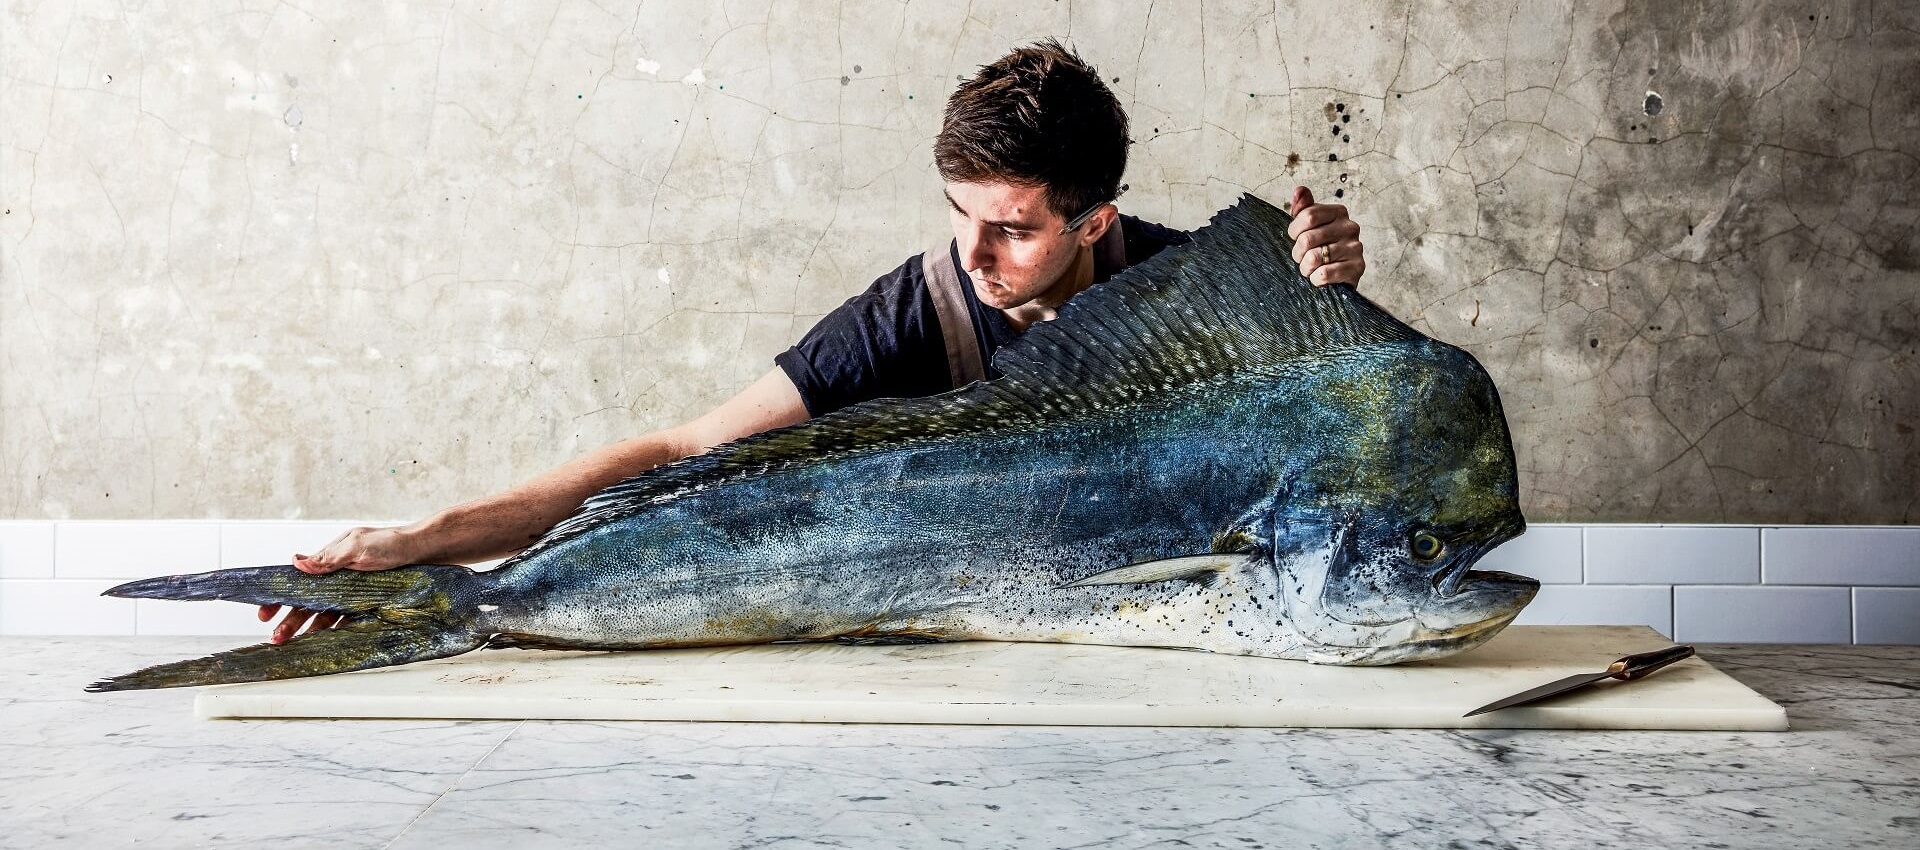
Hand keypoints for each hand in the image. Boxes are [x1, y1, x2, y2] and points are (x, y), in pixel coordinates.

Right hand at [259, 526, 418, 643]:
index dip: (281, 596)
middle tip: (276, 639)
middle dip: (291, 619)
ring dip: (310, 629)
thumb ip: (328, 559)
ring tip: (295, 645)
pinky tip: (325, 644)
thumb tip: (295, 562)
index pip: (299, 580)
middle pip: (309, 601)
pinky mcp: (371, 603)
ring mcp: (356, 591)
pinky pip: (350, 620)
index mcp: (332, 559)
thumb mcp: (358, 548)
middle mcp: (341, 577)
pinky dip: (337, 631)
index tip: (264, 613)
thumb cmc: (393, 544)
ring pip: (326, 613)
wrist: (428, 551)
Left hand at [1287, 186, 1365, 287]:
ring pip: (1313, 258)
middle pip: (1307, 238)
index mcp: (1338, 212)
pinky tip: (1320, 277)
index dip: (1294, 231)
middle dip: (1297, 253)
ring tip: (1311, 268)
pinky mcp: (1356, 268)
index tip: (1296, 237)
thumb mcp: (1310, 227)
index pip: (1308, 216)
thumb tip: (1299, 190)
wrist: (1340, 277)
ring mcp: (1355, 248)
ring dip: (1305, 268)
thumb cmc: (1322, 248)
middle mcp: (1350, 227)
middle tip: (1302, 257)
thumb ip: (1303, 208)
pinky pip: (1323, 274)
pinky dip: (1315, 279)